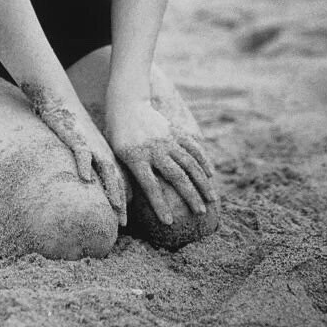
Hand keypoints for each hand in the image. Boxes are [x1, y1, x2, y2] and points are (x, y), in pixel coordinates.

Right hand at [23, 84, 127, 225]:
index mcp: (105, 155)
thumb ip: (89, 165)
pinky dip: (85, 164)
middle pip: (116, 179)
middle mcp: (102, 151)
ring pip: (105, 167)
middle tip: (124, 224)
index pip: (118, 181)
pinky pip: (82, 152)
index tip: (124, 223)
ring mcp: (90, 144)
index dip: (122, 201)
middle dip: (120, 201)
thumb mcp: (85, 148)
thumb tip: (89, 187)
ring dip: (111, 187)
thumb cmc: (72, 127)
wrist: (62, 100)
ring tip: (114, 206)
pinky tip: (85, 178)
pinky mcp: (76, 136)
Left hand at [106, 101, 215, 224]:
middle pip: (176, 176)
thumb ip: (124, 176)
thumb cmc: (118, 136)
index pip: (150, 186)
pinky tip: (211, 173)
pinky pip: (192, 147)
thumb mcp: (115, 155)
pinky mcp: (174, 132)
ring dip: (202, 182)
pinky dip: (203, 160)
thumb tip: (126, 205)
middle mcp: (154, 149)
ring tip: (211, 198)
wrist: (127, 104)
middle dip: (190, 196)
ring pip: (189, 163)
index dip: (160, 205)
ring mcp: (166, 140)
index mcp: (136, 157)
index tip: (169, 222)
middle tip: (200, 213)